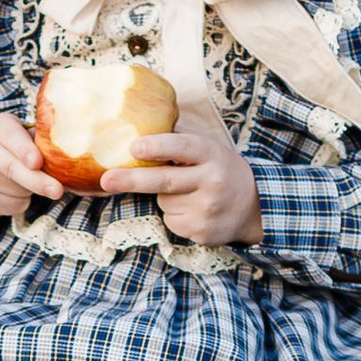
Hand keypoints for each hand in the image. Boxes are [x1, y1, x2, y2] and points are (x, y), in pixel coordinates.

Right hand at [0, 111, 65, 218]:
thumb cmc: (10, 143)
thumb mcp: (22, 130)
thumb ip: (40, 139)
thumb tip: (68, 153)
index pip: (11, 139)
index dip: (25, 151)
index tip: (37, 162)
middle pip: (12, 170)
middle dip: (37, 182)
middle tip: (57, 190)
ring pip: (16, 193)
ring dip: (30, 190)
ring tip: (24, 178)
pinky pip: (11, 208)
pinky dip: (21, 201)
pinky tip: (13, 189)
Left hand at [99, 120, 263, 243]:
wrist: (254, 207)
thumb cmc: (220, 170)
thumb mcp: (209, 150)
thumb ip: (179, 143)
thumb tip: (137, 129)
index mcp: (212, 154)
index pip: (183, 148)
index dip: (158, 147)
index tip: (134, 146)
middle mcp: (212, 181)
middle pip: (164, 181)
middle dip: (132, 180)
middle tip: (107, 180)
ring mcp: (207, 209)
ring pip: (164, 202)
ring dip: (165, 197)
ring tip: (190, 193)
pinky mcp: (201, 231)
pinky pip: (171, 220)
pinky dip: (174, 215)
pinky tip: (193, 210)